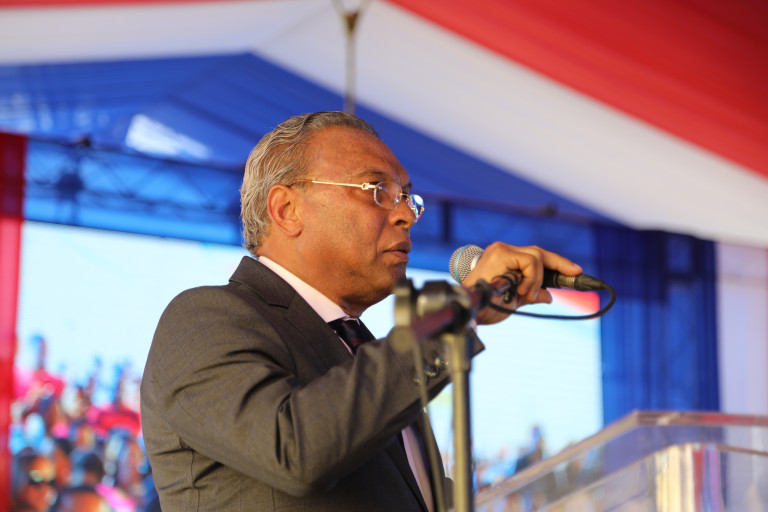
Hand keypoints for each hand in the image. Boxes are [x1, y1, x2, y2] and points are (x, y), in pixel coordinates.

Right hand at [460, 242, 582, 324]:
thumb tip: (548, 296)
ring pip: (536, 257)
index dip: (557, 263)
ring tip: (526, 295)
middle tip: (575, 275)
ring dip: (537, 279)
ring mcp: (501, 250)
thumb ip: (531, 295)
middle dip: (559, 264)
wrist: (472, 311)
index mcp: (504, 259)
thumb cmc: (486, 307)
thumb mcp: (514, 301)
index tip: (575, 271)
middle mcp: (502, 250)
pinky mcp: (501, 253)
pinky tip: (522, 290)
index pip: (535, 257)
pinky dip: (532, 278)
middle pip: (538, 252)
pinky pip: (529, 262)